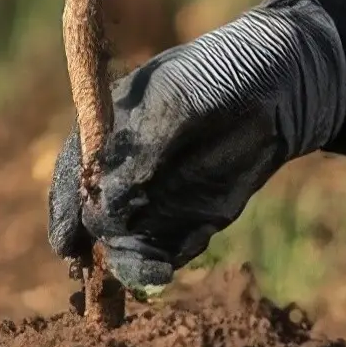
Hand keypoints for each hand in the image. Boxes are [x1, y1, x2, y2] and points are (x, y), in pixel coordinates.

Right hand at [46, 7, 341, 288]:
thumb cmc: (218, 77)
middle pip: (95, 224)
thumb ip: (143, 150)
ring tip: (152, 269)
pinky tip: (186, 246)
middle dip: (98, 249)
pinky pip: (171, 250)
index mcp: (105, 136)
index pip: (70, 181)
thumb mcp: (178, 102)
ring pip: (130, 245)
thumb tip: (107, 204)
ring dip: (134, 261)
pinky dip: (172, 256)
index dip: (65, 215)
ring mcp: (157, 199)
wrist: (280, 86)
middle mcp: (124, 174)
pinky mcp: (191, 220)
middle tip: (105, 268)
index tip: (69, 245)